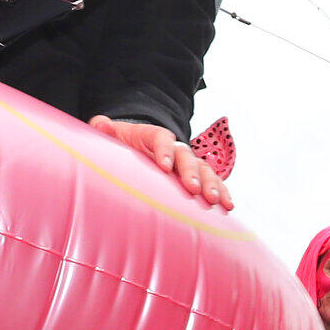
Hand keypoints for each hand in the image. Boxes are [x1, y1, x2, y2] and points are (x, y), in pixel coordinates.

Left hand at [89, 118, 232, 210]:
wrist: (137, 149)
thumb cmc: (122, 146)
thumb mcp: (111, 137)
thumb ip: (104, 130)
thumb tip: (101, 122)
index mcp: (153, 137)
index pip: (162, 138)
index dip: (164, 150)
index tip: (164, 166)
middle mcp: (174, 149)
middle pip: (187, 155)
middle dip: (191, 172)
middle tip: (192, 188)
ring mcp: (187, 163)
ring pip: (204, 170)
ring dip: (212, 184)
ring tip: (215, 200)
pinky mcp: (195, 178)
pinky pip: (212, 183)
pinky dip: (222, 192)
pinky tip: (228, 207)